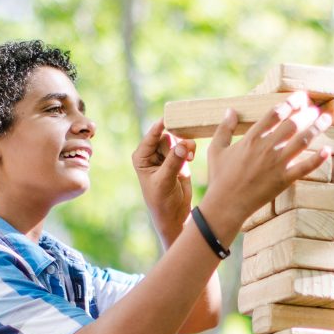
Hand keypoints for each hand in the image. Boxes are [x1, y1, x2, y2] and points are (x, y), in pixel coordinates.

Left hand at [132, 118, 194, 241]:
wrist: (175, 215)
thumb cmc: (162, 201)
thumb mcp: (165, 181)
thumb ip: (174, 161)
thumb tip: (183, 144)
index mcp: (141, 157)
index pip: (150, 137)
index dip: (159, 127)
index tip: (168, 119)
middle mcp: (152, 153)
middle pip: (166, 136)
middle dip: (176, 140)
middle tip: (186, 148)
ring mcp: (166, 155)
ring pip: (177, 139)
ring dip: (185, 145)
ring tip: (190, 157)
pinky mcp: (179, 158)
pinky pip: (186, 145)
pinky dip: (190, 149)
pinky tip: (191, 158)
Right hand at [198, 92, 330, 236]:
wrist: (226, 204)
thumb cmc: (219, 178)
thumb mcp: (216, 150)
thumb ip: (224, 129)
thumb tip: (230, 111)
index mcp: (251, 138)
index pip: (274, 114)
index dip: (289, 103)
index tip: (299, 97)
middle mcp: (266, 148)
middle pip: (292, 124)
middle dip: (306, 113)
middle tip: (314, 107)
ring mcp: (276, 164)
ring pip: (301, 141)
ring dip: (316, 128)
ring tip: (326, 119)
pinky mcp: (284, 180)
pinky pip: (304, 168)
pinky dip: (317, 160)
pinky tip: (328, 151)